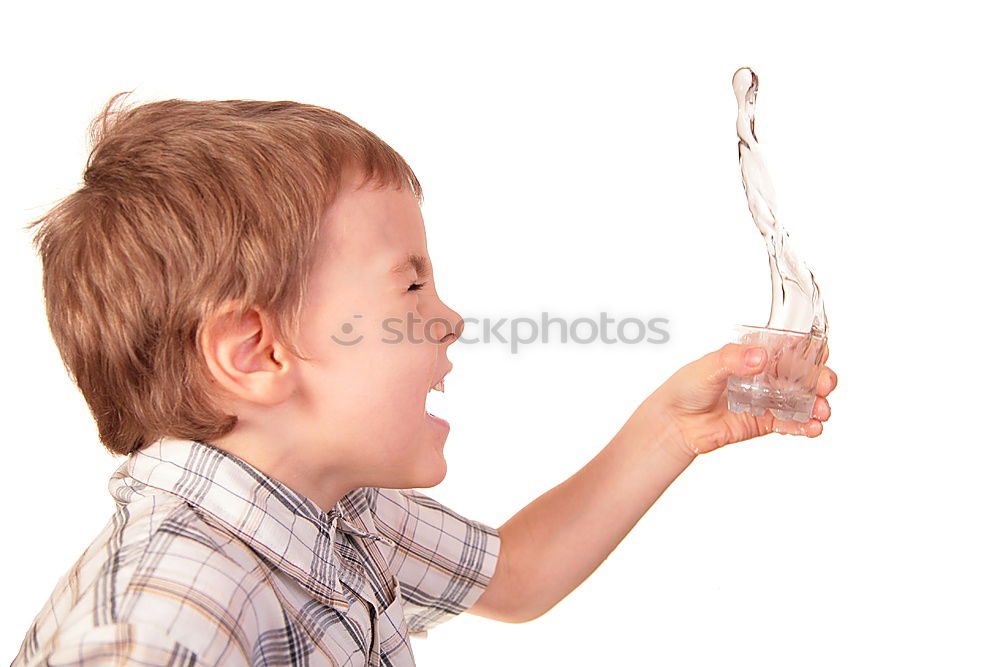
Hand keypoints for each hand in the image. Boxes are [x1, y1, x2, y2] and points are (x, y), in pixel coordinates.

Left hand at [651, 342, 837, 457]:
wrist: (675, 422)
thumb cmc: (687, 387)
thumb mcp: (707, 367)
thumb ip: (733, 360)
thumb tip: (759, 357)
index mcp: (753, 355)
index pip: (788, 348)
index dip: (809, 349)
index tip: (821, 353)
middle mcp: (765, 376)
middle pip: (802, 374)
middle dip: (820, 379)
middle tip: (826, 386)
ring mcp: (767, 400)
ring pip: (801, 400)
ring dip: (817, 405)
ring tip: (822, 412)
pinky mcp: (764, 422)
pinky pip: (790, 423)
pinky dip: (804, 426)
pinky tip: (813, 428)